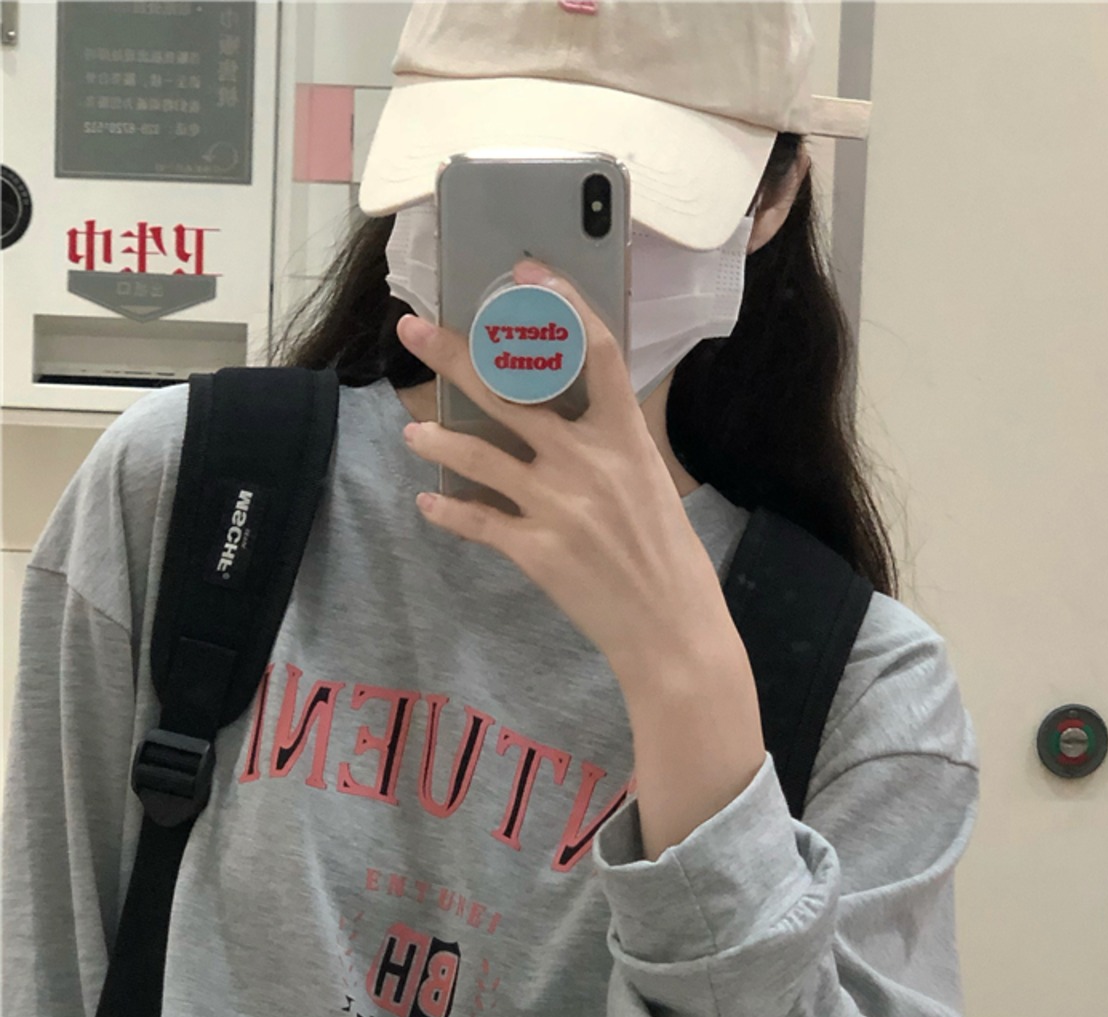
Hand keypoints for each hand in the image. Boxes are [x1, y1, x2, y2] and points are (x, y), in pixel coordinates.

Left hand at [397, 259, 731, 684]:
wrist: (674, 633)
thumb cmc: (671, 561)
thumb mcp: (653, 486)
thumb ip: (611, 447)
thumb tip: (562, 417)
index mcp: (626, 439)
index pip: (595, 350)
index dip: (561, 302)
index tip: (527, 272)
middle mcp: (588, 463)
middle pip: (509, 391)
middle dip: (454, 355)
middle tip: (413, 330)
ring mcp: (558, 507)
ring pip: (478, 454)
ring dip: (438, 438)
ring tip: (414, 432)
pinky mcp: (536, 552)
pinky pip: (477, 521)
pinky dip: (448, 511)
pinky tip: (429, 503)